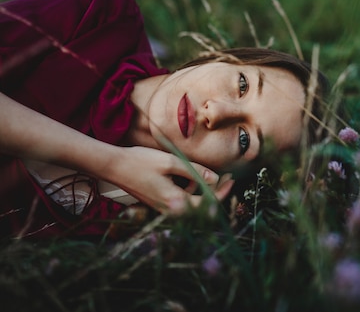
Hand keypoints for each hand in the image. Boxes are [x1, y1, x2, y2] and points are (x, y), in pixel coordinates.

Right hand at [103, 146, 234, 214]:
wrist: (114, 167)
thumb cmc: (141, 162)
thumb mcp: (171, 162)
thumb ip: (195, 172)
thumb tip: (215, 179)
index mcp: (175, 202)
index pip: (208, 203)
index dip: (222, 192)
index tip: (231, 179)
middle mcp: (170, 211)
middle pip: (202, 207)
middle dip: (215, 192)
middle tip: (225, 176)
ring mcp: (164, 209)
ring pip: (192, 204)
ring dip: (202, 190)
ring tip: (205, 172)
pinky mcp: (160, 205)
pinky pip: (182, 201)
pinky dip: (189, 190)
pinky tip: (186, 176)